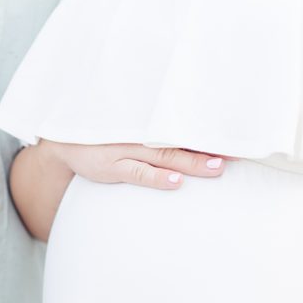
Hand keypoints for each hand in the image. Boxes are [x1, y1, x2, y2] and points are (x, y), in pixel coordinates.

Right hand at [37, 139, 234, 189]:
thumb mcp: (129, 122)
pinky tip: (176, 182)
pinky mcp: (111, 166)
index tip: (240, 130)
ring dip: (192, 161)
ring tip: (217, 167)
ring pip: (165, 155)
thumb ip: (159, 126)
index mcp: (147, 120)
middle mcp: (140, 132)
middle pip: (182, 138)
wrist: (62, 139)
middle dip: (211, 145)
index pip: (185, 122)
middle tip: (240, 151)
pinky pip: (138, 173)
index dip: (212, 127)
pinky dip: (157, 177)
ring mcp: (126, 148)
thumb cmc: (104, 132)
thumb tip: (197, 134)